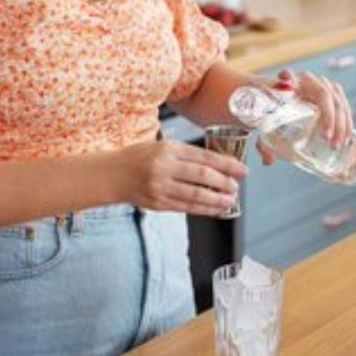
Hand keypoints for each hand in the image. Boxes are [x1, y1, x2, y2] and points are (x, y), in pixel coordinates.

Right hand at [112, 139, 246, 216]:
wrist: (113, 174)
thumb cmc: (140, 158)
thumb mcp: (162, 146)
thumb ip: (186, 154)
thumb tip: (217, 164)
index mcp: (168, 149)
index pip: (204, 157)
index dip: (226, 165)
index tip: (242, 170)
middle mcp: (164, 168)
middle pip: (202, 177)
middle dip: (224, 183)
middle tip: (236, 187)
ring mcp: (160, 188)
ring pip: (195, 196)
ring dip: (216, 200)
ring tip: (230, 200)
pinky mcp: (158, 204)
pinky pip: (186, 208)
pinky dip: (203, 209)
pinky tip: (215, 209)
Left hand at [256, 69, 354, 166]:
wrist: (286, 104)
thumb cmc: (276, 116)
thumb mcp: (268, 127)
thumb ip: (264, 143)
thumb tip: (268, 161)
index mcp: (291, 82)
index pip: (290, 77)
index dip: (289, 79)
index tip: (288, 84)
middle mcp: (310, 80)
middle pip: (324, 95)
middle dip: (329, 117)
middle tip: (327, 139)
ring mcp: (325, 87)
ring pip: (338, 102)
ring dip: (341, 124)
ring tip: (337, 144)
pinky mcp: (334, 97)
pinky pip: (344, 107)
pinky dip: (347, 122)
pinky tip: (347, 137)